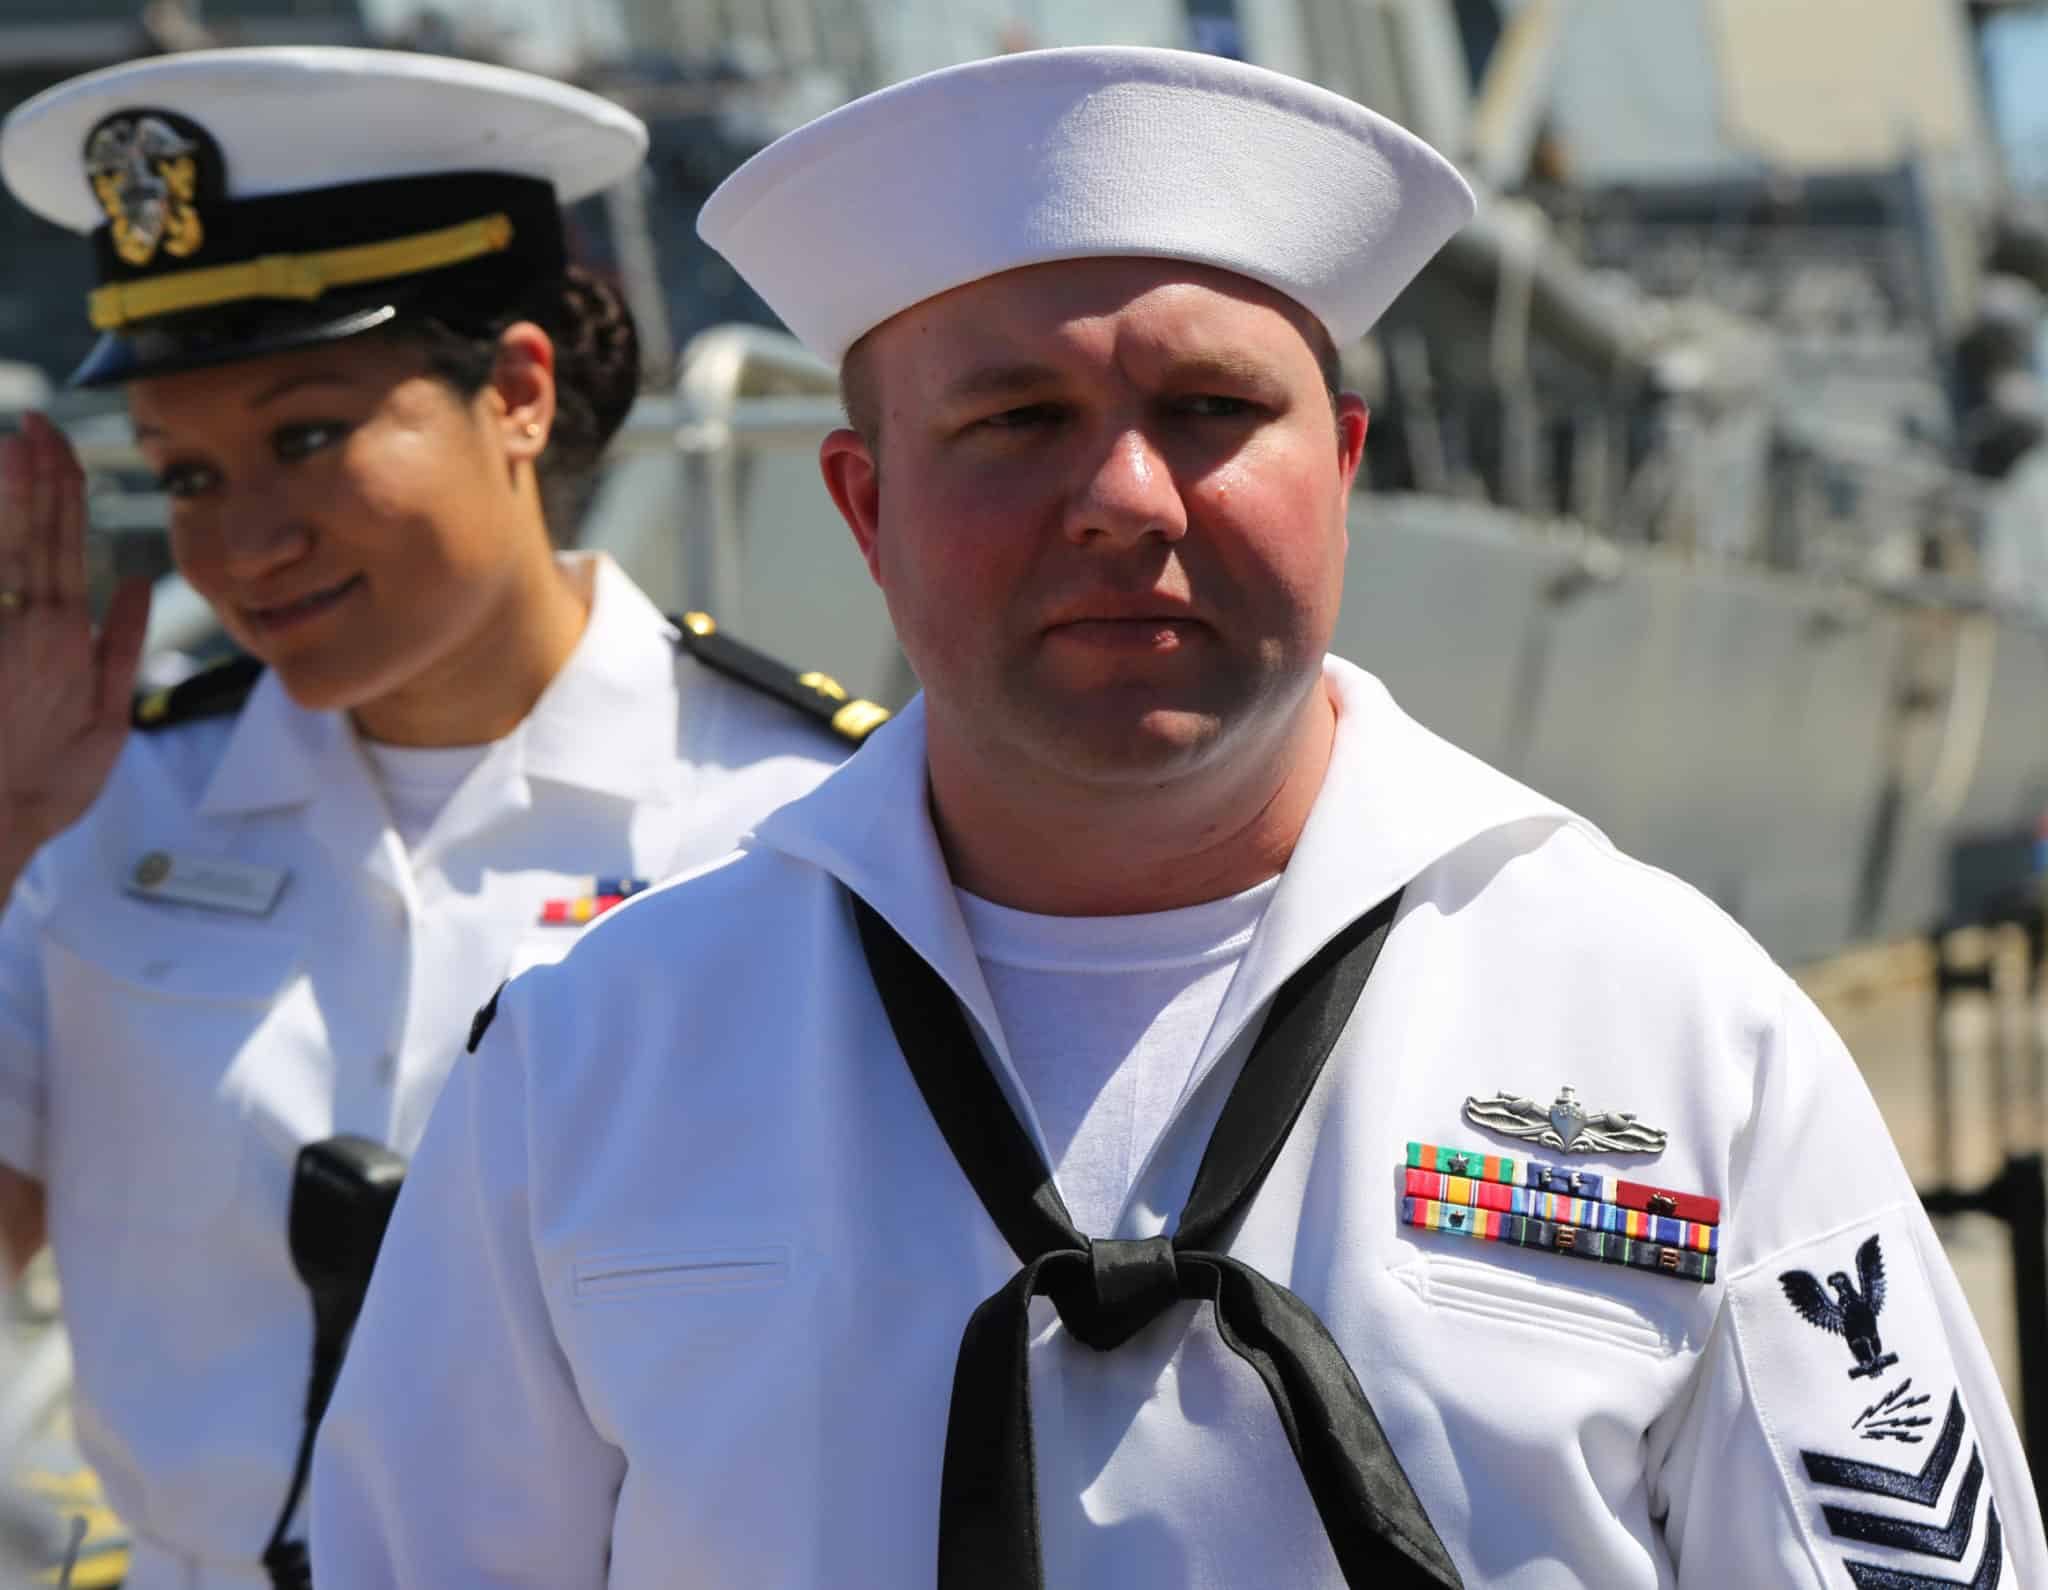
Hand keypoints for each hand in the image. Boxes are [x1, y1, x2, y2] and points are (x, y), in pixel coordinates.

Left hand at [0, 413, 149, 866]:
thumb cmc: (53, 779)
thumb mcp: (107, 719)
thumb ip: (119, 645)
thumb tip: (131, 581)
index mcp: (69, 641)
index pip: (63, 547)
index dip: (58, 490)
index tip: (50, 441)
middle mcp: (29, 629)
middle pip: (30, 538)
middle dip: (31, 476)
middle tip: (29, 423)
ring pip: (0, 556)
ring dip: (4, 500)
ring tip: (5, 448)